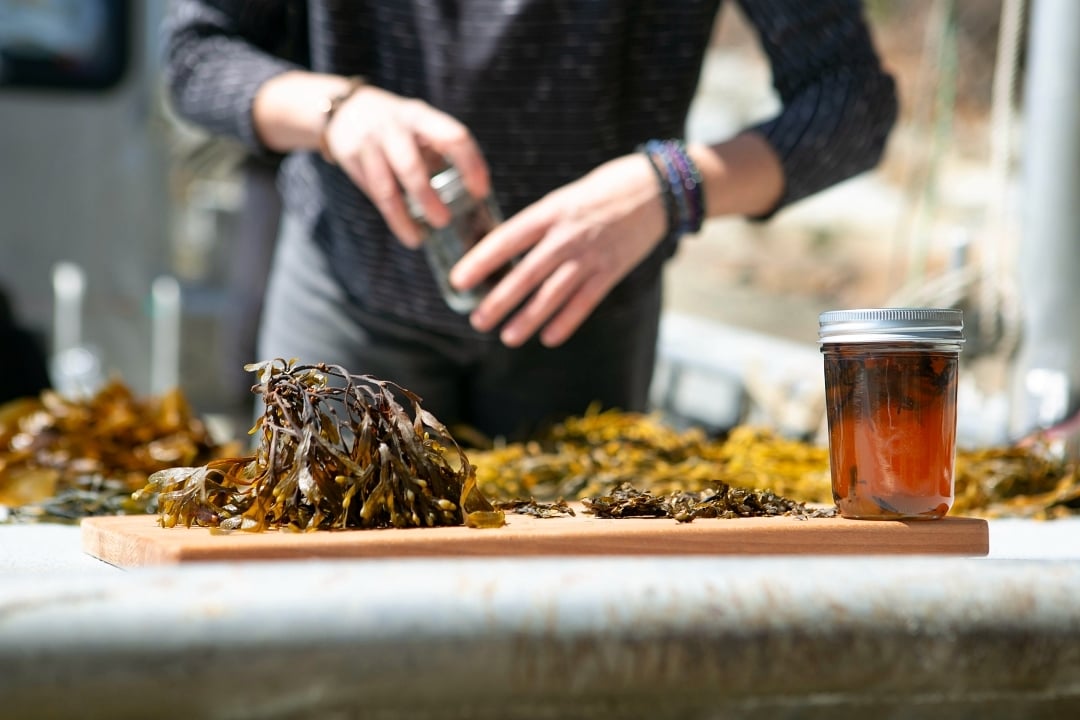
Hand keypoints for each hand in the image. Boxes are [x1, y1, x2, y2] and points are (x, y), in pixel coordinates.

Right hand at [323, 85, 489, 246]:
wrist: (345, 109)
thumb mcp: (420, 126)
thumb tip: (472, 194)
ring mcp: (369, 142)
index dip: (470, 165)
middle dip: (428, 197)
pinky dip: (393, 218)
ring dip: (404, 217)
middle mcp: (394, 126)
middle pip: (412, 166)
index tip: (481, 192)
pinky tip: (408, 234)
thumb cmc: (397, 126)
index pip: (453, 137)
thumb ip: (440, 152)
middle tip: (445, 222)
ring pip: (387, 187)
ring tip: (420, 239)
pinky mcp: (350, 158)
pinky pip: (374, 194)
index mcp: (421, 116)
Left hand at [448, 153, 667, 347]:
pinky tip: (548, 337)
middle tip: (478, 321)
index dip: (480, 261)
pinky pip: (584, 302)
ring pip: (553, 294)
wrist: (656, 188)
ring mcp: (591, 255)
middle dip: (499, 300)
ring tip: (507, 337)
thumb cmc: (604, 190)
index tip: (458, 280)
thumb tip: (510, 253)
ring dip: (528, 318)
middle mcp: (567, 235)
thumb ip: (541, 225)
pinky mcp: (612, 270)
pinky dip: (566, 322)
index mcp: (550, 212)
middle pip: (526, 273)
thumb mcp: (565, 198)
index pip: (507, 239)